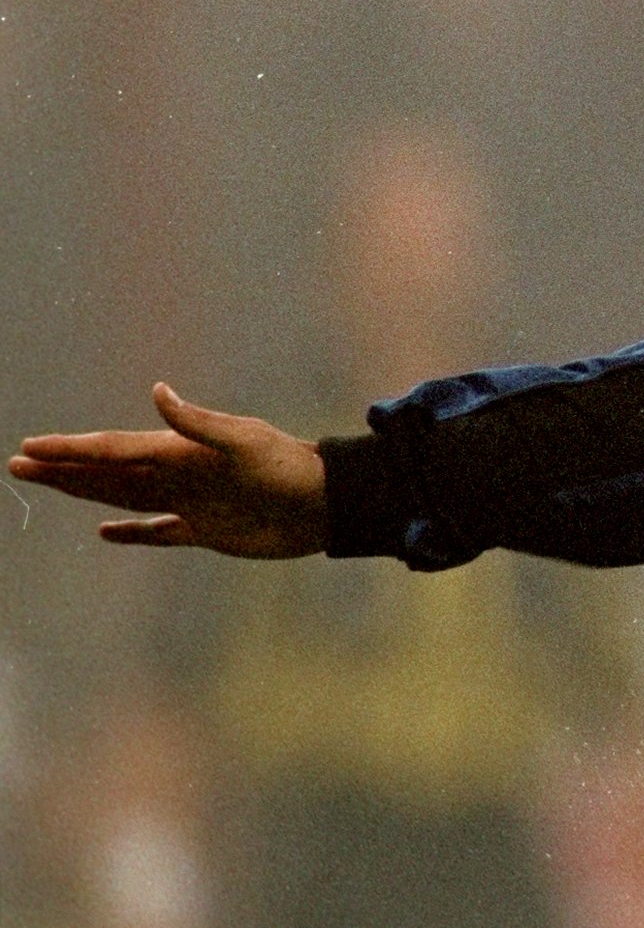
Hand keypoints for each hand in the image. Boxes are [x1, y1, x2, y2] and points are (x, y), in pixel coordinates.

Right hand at [10, 383, 329, 555]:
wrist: (328, 505)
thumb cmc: (290, 466)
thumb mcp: (244, 440)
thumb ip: (198, 421)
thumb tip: (156, 393)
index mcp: (181, 452)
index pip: (114, 450)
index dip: (71, 451)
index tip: (31, 448)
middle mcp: (179, 475)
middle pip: (109, 473)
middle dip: (63, 469)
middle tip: (18, 463)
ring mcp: (190, 503)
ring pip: (124, 498)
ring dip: (85, 493)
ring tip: (46, 484)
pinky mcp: (207, 532)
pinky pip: (158, 533)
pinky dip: (133, 534)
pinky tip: (105, 533)